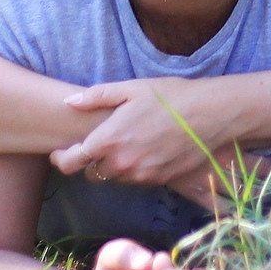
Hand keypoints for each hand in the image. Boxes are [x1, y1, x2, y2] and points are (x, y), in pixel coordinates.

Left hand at [54, 77, 233, 190]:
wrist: (210, 115)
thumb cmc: (170, 96)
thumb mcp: (131, 89)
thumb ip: (96, 97)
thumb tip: (69, 103)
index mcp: (108, 140)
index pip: (70, 163)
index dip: (61, 158)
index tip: (60, 151)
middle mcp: (121, 163)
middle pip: (91, 172)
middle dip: (91, 160)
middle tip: (100, 142)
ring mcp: (140, 175)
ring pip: (114, 177)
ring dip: (113, 165)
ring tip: (127, 142)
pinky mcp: (157, 181)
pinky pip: (135, 179)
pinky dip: (134, 168)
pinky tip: (146, 148)